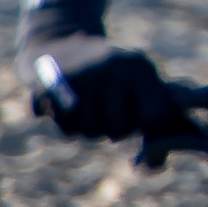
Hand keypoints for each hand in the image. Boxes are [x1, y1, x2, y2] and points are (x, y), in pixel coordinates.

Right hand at [29, 39, 187, 146]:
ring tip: (86, 103)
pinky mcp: (48, 85)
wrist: (60, 41)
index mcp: (141, 69)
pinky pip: (64, 127)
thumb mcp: (140, 82)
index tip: (145, 138)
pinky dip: (63, 122)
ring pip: (88, 132)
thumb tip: (156, 165)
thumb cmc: (111, 75)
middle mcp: (113, 69)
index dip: (152, 135)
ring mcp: (79, 75)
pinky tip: (63, 102)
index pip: (155, 117)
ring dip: (87, 127)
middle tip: (107, 110)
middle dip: (113, 129)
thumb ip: (159, 117)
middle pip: (118, 130)